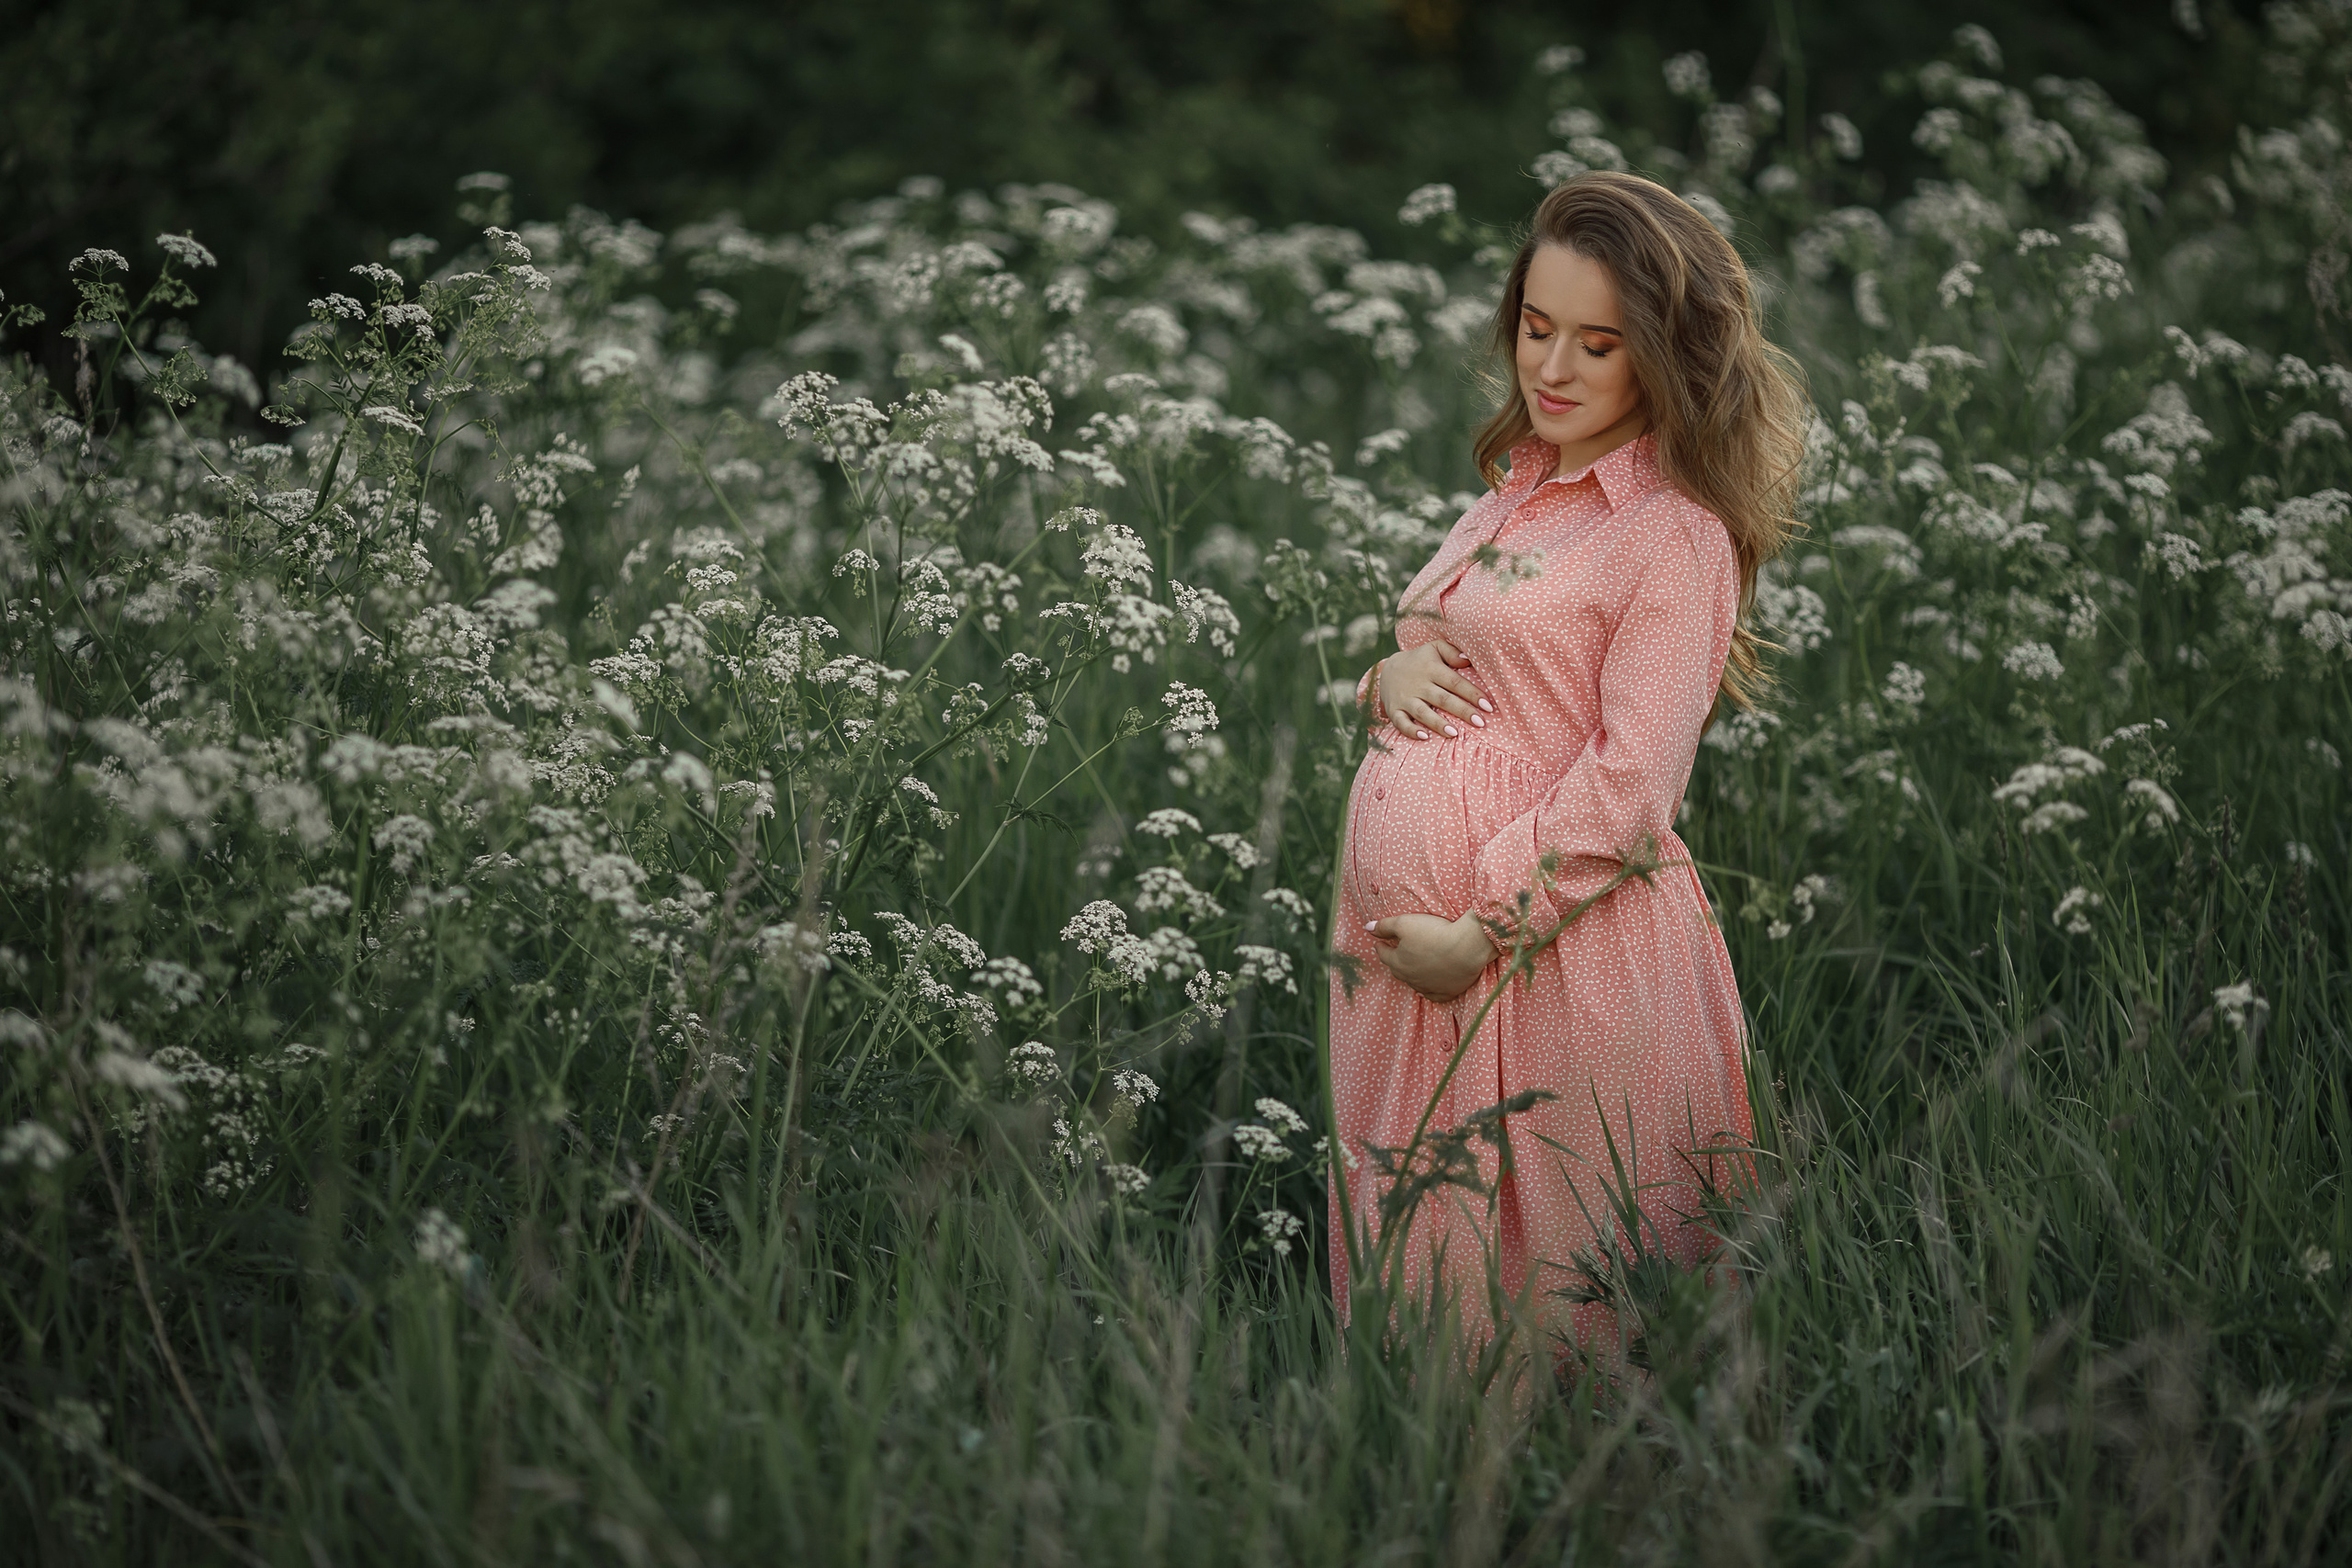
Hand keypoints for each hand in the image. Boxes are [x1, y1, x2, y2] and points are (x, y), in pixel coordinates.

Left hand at [1367, 911, 1498, 1002]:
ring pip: (1413, 982)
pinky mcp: (1446, 992)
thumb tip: (1367, 928)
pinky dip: (1427, 990)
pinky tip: (1424, 989)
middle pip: (1397, 970)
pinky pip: (1432, 995)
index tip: (1379, 942)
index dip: (1381, 946)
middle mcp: (1410, 978)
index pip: (1384, 954)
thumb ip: (1384, 926)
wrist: (1466, 948)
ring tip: (1410, 966)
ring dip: (1410, 974)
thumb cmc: (1434, 933)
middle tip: (1394, 952)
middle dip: (1394, 961)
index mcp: (1398, 962)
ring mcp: (1428, 987)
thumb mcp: (1405, 922)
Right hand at [1374, 639, 1492, 741]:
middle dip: (1462, 711)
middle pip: (1442, 699)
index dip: (1472, 693)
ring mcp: (1405, 698)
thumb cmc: (1421, 661)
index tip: (1488, 706)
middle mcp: (1418, 684)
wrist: (1388, 670)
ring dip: (1438, 723)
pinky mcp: (1394, 710)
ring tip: (1454, 733)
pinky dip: (1410, 730)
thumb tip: (1468, 659)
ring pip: (1422, 712)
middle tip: (1480, 723)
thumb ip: (1452, 652)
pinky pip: (1400, 722)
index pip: (1455, 682)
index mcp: (1431, 669)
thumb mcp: (1434, 648)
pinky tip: (1424, 737)